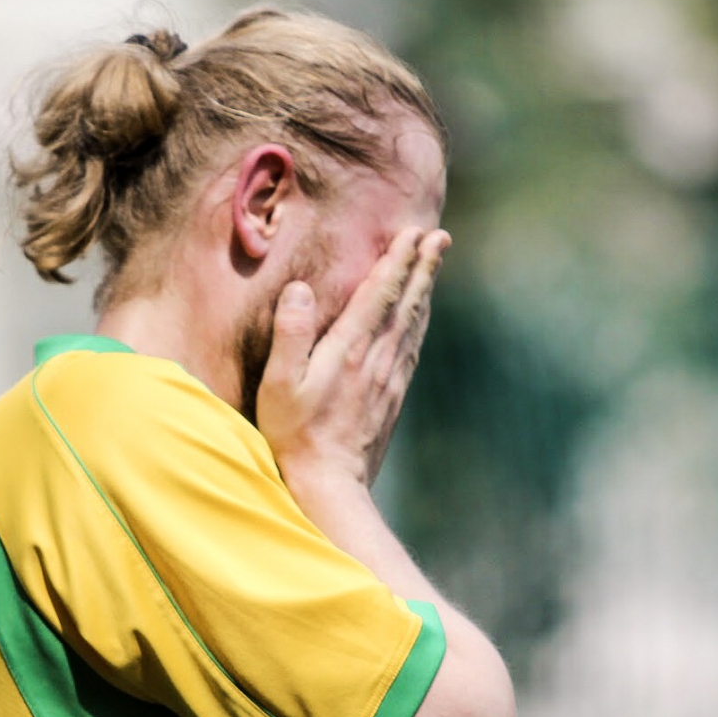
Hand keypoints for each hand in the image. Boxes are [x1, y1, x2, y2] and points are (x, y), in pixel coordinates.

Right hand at [256, 227, 450, 491]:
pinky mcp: (392, 395)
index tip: (412, 233)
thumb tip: (300, 289)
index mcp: (348, 349)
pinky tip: (421, 316)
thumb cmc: (293, 433)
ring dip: (424, 290)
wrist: (329, 484)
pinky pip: (412, 347)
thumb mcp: (278, 384)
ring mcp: (388, 378)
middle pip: (405, 302)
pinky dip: (420, 322)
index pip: (378, 294)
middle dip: (422, 266)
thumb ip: (290, 334)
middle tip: (439, 236)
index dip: (397, 261)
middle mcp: (376, 358)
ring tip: (434, 264)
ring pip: (413, 322)